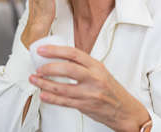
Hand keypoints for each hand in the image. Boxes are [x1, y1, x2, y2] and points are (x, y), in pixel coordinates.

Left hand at [29, 45, 150, 131]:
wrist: (125, 110)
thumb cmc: (111, 90)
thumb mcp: (100, 71)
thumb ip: (83, 65)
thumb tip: (60, 57)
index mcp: (96, 66)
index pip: (74, 53)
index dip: (55, 50)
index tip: (42, 50)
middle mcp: (94, 78)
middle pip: (68, 69)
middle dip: (49, 67)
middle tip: (38, 67)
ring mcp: (90, 93)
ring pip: (63, 88)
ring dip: (45, 83)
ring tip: (35, 79)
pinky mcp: (86, 106)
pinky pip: (65, 102)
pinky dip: (51, 98)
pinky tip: (43, 94)